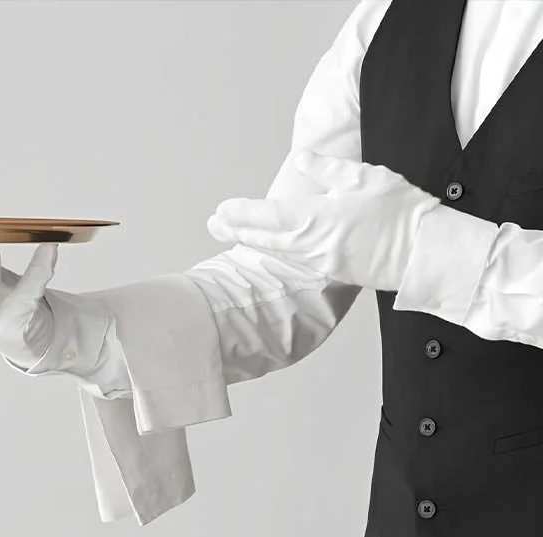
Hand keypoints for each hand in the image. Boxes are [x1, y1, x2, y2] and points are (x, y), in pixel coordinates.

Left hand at [206, 150, 441, 290]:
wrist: (428, 253)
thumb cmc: (401, 211)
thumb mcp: (366, 178)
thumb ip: (328, 171)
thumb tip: (302, 161)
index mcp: (317, 219)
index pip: (267, 216)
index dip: (241, 213)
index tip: (220, 209)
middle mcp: (312, 245)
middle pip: (264, 238)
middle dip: (235, 230)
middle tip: (211, 224)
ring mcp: (321, 262)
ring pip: (276, 251)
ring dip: (251, 242)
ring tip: (230, 234)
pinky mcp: (333, 272)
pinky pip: (294, 261)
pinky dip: (275, 253)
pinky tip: (269, 247)